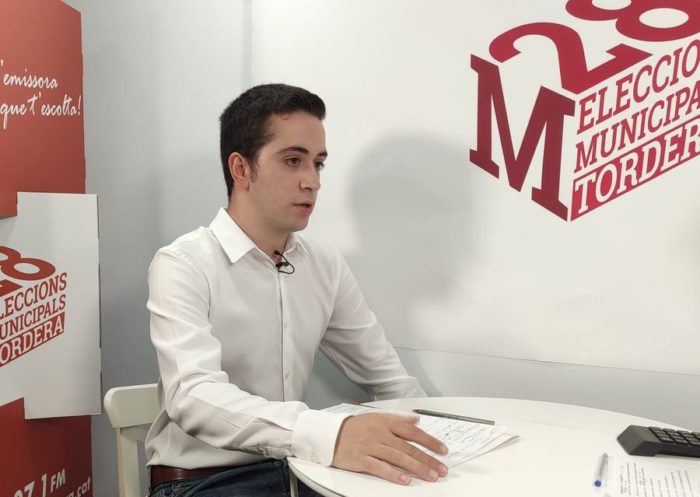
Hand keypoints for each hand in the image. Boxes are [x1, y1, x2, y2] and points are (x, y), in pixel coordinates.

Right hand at [331, 412, 448, 484]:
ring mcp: (371, 446)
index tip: (443, 450)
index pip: (413, 432)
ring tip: (430, 476)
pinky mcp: (361, 459)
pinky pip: (380, 467)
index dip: (429, 441)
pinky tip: (405, 480)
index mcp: (386, 423)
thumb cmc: (355, 427)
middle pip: (409, 447)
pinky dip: (393, 474)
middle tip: (442, 469)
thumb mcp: (377, 417)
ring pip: (398, 458)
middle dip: (428, 459)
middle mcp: (381, 434)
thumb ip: (398, 419)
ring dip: (416, 468)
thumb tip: (416, 419)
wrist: (330, 434)